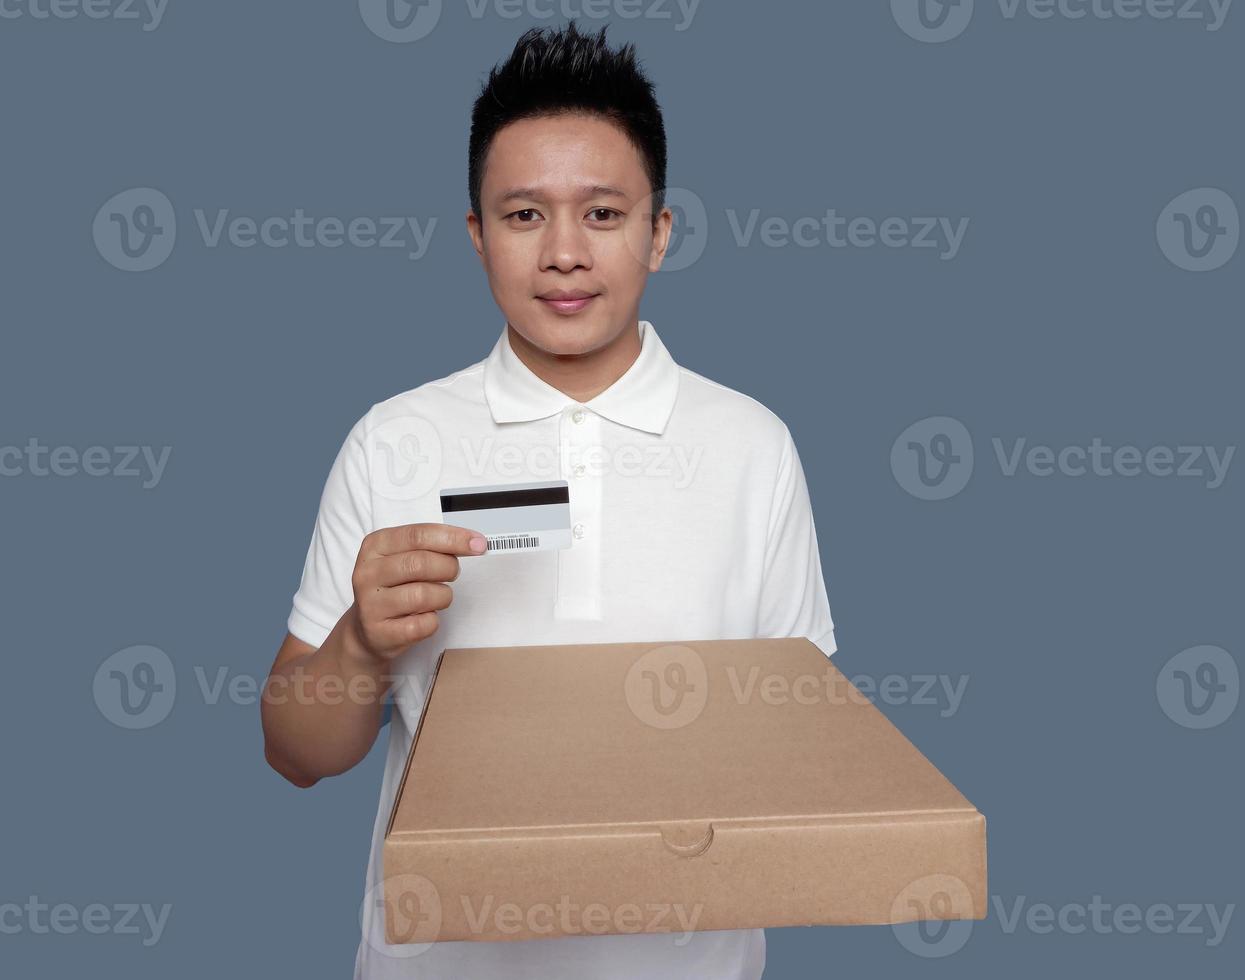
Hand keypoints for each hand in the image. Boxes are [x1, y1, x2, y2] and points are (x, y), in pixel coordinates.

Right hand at [346, 523, 486, 662]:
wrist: (367, 630)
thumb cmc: (394, 588)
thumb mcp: (403, 558)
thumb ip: (433, 546)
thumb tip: (474, 543)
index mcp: (375, 546)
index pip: (418, 535)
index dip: (453, 538)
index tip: (478, 544)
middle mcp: (368, 573)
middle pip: (421, 563)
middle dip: (449, 568)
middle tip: (452, 573)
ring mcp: (371, 604)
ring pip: (424, 594)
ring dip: (442, 597)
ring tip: (436, 598)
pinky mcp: (380, 632)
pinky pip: (424, 624)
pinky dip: (433, 620)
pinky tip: (423, 617)